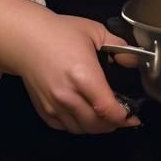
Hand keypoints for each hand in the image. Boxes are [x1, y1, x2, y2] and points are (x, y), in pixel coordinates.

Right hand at [0, 0, 141, 133]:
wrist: (26, 39)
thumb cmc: (61, 32)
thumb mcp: (95, 31)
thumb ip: (119, 46)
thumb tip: (134, 60)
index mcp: (83, 75)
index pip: (106, 108)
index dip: (123, 117)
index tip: (134, 116)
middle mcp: (68, 95)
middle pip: (96, 124)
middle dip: (114, 124)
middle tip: (125, 117)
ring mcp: (54, 106)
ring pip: (81, 129)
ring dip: (97, 127)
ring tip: (107, 118)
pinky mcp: (44, 111)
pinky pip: (65, 127)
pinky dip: (79, 126)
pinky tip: (86, 116)